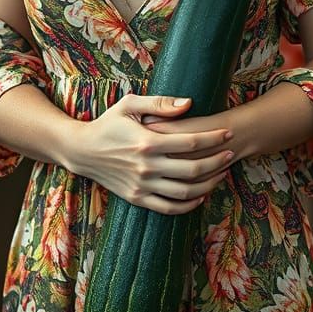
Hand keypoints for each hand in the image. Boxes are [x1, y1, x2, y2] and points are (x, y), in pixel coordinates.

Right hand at [68, 94, 234, 214]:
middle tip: (230, 153)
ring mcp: (142, 185)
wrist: (82, 151)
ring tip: (221, 173)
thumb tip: (189, 104)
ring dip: (208, 184)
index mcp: (148, 142)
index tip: (228, 133)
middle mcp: (147, 166)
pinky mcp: (137, 198)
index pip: (191, 143)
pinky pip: (169, 208)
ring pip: (185, 192)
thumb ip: (160, 103)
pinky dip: (188, 205)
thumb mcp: (129, 104)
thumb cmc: (108, 123)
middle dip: (217, 161)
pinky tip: (200, 195)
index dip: (214, 138)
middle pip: (193, 170)